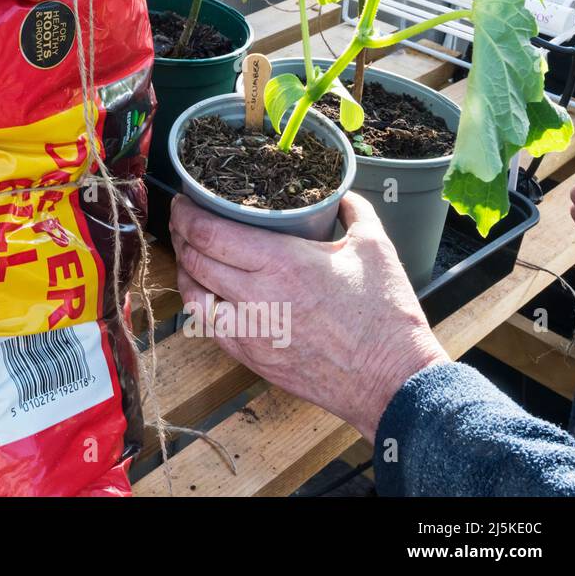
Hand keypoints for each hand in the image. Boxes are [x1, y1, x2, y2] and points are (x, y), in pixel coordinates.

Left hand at [169, 192, 448, 441]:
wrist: (394, 380)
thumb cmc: (386, 316)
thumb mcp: (375, 247)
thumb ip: (354, 211)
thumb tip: (340, 194)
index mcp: (282, 263)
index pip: (209, 233)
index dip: (186, 214)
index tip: (183, 202)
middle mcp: (257, 297)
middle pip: (194, 259)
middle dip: (180, 235)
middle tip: (182, 221)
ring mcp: (251, 332)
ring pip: (192, 295)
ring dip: (183, 270)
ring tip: (188, 254)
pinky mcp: (252, 358)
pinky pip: (209, 327)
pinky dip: (199, 305)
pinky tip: (206, 293)